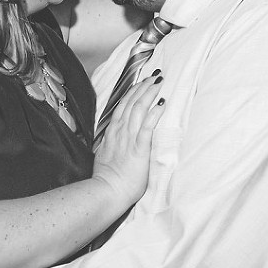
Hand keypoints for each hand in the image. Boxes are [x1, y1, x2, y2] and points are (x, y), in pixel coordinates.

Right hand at [93, 75, 164, 205]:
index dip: (132, 93)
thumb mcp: (106, 155)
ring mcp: (129, 139)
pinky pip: (147, 126)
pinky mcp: (139, 148)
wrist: (107, 191)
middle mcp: (120, 132)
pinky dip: (154, 113)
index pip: (122, 106)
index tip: (141, 83)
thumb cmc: (108, 179)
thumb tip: (115, 140)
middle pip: (131, 103)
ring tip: (159, 83)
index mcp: (112, 133)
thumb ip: (112, 144)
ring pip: (138, 109)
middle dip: (143, 87)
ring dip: (149, 94)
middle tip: (154, 77)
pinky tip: (161, 103)